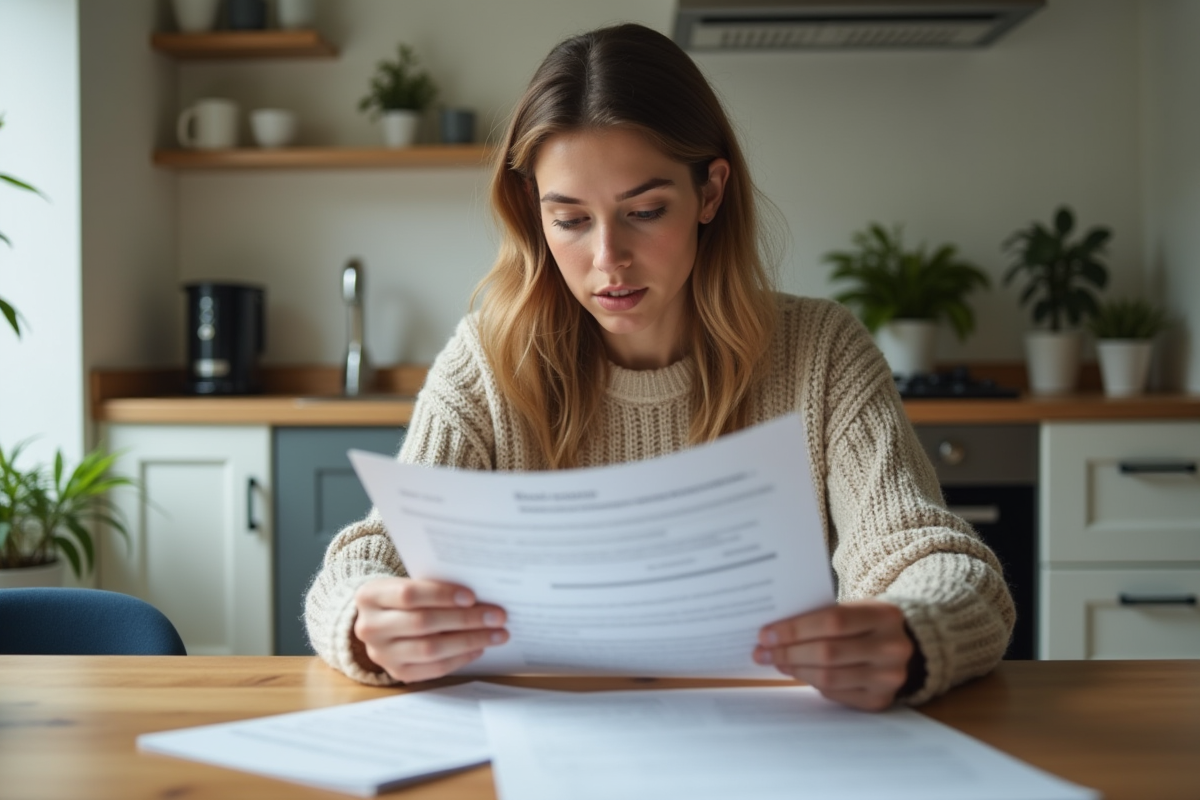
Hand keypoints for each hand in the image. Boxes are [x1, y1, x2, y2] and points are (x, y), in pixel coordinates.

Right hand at [353, 577, 508, 682]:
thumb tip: (479, 596)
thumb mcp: (405, 583)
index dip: (442, 595)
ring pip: (431, 649)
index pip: (409, 595)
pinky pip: (434, 669)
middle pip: (423, 623)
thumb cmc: (401, 597)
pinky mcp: (397, 672)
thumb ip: (432, 586)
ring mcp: (382, 654)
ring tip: (496, 634)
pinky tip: (478, 648)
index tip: (472, 596)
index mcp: (370, 596)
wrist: (378, 621)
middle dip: (465, 620)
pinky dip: (460, 658)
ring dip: (469, 641)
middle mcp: (370, 627)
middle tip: (497, 616)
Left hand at [753, 600, 914, 710]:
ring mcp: (889, 678)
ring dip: (795, 670)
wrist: (902, 646)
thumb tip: (773, 633)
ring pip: (829, 677)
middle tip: (763, 651)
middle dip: (788, 652)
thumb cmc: (865, 624)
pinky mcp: (880, 700)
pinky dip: (812, 683)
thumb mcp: (853, 609)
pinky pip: (835, 694)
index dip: (795, 629)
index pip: (832, 622)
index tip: (766, 634)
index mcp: (885, 615)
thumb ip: (821, 617)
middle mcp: (892, 648)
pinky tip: (798, 673)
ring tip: (776, 662)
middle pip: (828, 653)